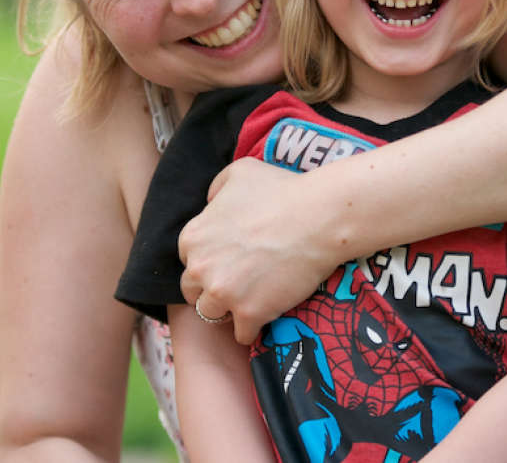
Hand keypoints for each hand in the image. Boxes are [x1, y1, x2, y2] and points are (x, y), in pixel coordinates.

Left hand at [179, 158, 343, 344]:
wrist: (318, 216)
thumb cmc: (281, 190)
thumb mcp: (239, 172)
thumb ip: (215, 188)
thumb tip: (209, 203)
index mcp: (192, 237)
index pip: (188, 260)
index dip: (210, 260)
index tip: (229, 259)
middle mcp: (199, 268)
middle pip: (194, 292)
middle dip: (213, 288)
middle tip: (240, 281)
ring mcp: (223, 293)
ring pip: (212, 315)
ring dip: (229, 309)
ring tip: (252, 299)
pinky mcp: (248, 313)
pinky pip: (241, 334)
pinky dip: (253, 327)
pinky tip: (267, 314)